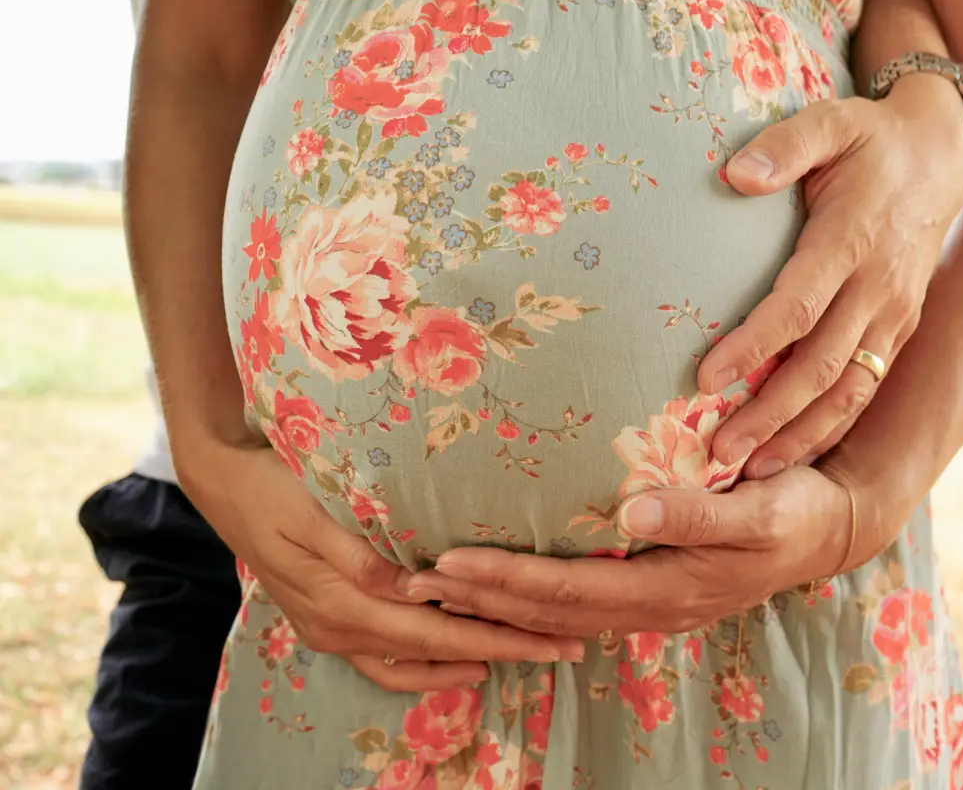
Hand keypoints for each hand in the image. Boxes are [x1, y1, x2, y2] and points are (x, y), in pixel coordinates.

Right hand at [177, 440, 584, 689]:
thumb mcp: (313, 510)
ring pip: (410, 663)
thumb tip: (411, 588)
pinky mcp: (328, 617)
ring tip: (520, 653)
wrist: (221, 479)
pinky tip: (457, 651)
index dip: (496, 640)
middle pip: (435, 654)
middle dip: (501, 652)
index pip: (437, 634)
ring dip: (466, 661)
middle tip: (560, 648)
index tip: (548, 640)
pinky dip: (426, 659)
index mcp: (341, 603)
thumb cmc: (273, 482)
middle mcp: (338, 627)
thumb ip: (359, 554)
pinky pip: (386, 654)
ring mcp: (330, 627)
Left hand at [402, 466, 856, 635]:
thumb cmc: (795, 509)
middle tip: (414, 582)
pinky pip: (581, 603)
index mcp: (669, 587)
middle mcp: (653, 605)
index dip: (506, 581)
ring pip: (560, 615)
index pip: (569, 590)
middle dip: (481, 600)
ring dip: (499, 603)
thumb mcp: (757, 509)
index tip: (449, 563)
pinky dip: (534, 599)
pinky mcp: (656, 588)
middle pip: (550, 612)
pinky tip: (508, 587)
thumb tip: (630, 512)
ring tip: (441, 587)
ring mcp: (654, 603)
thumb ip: (695, 513)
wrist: (832, 527)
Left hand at [698, 73, 962, 476]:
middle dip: (769, 415)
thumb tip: (734, 175)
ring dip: (800, 435)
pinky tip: (793, 452)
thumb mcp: (831, 122)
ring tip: (748, 470)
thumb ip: (784, 146)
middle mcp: (879, 289)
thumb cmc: (871, 139)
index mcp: (852, 241)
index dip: (752, 347)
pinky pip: (865, 388)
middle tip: (717, 451)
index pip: (797, 307)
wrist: (943, 154)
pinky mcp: (901, 329)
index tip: (704, 379)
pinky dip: (831, 427)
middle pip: (820, 367)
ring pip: (848, 391)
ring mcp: (895, 315)